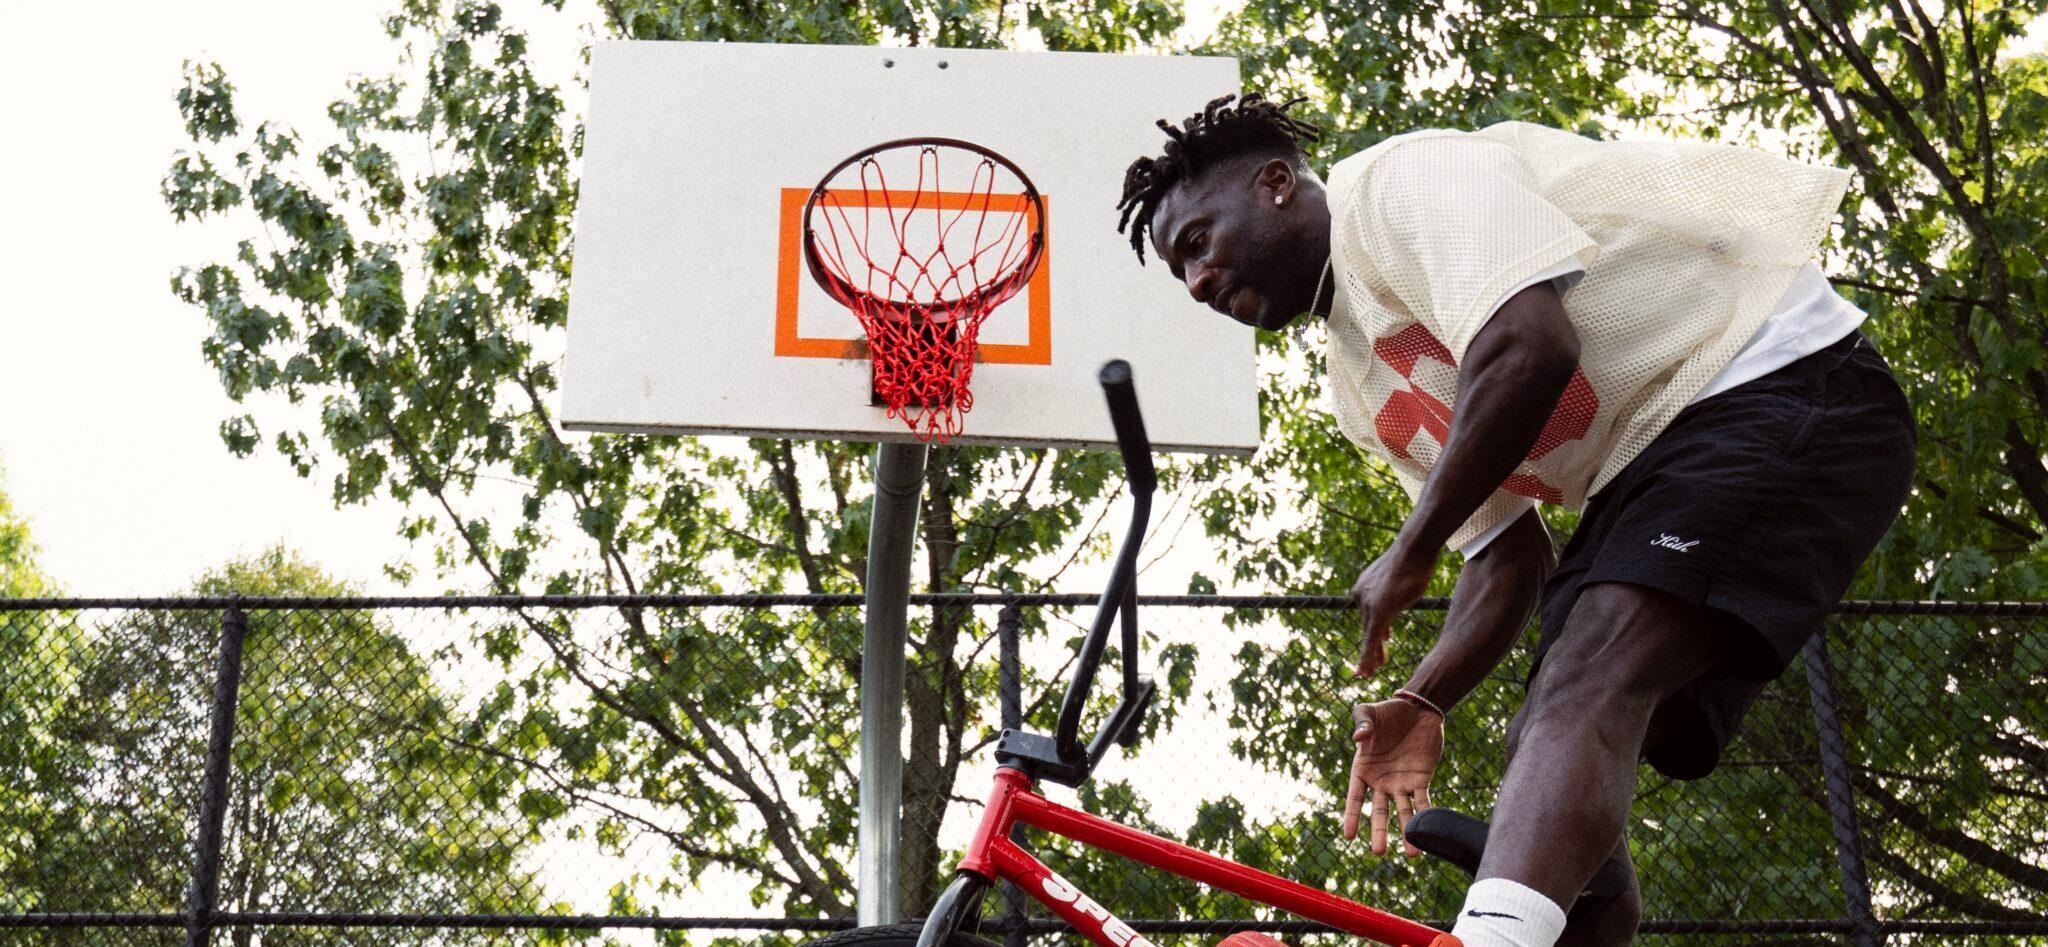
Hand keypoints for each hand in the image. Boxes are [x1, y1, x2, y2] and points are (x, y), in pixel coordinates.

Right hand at [1341, 698, 1443, 856]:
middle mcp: (1381, 781)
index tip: (1349, 836)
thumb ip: (1361, 723)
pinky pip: (1423, 800)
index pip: (1356, 797)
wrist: (1417, 708)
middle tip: (1379, 852)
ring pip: (1403, 812)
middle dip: (1380, 832)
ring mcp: (1401, 782)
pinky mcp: (1422, 779)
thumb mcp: (1368, 711)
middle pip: (1379, 811)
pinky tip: (1427, 831)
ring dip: (1406, 831)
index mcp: (1362, 768)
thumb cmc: (1387, 711)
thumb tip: (1358, 738)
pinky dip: (1425, 814)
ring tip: (1412, 854)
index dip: (1352, 816)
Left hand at [1349, 540, 1439, 676]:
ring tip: (1368, 672)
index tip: (1383, 641)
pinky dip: (1368, 655)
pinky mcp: (1378, 610)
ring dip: (1369, 655)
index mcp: (1364, 587)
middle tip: (1372, 666)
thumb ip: (1391, 593)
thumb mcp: (1399, 579)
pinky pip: (1371, 638)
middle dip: (1372, 647)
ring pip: (1367, 635)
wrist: (1414, 548)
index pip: (1368, 614)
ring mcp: (1368, 603)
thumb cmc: (1412, 560)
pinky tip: (1366, 669)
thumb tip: (1394, 603)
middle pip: (1366, 625)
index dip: (1375, 631)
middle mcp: (1360, 595)